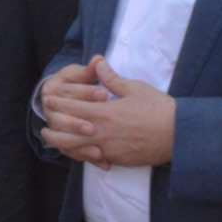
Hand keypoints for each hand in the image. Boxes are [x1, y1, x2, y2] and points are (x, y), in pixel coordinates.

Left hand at [40, 57, 174, 168]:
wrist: (178, 135)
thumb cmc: (158, 108)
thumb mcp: (134, 88)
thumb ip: (112, 78)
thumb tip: (98, 62)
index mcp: (104, 112)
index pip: (73, 107)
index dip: (58, 103)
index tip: (48, 99)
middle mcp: (102, 132)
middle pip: (67, 133)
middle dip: (53, 129)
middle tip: (44, 127)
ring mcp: (108, 148)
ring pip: (76, 149)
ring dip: (62, 145)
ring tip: (54, 141)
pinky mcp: (116, 160)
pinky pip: (93, 159)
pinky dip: (83, 155)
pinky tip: (78, 152)